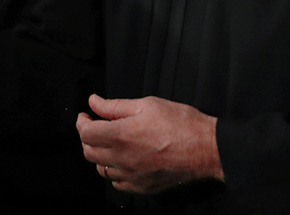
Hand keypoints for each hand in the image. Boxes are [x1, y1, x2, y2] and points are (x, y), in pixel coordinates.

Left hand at [76, 94, 222, 194]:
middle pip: (88, 152)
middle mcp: (123, 158)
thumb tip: (94, 102)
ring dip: (100, 155)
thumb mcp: (147, 105)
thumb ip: (115, 106)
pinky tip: (122, 160)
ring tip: (110, 142)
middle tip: (95, 126)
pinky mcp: (143, 187)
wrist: (207, 149)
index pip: (86, 133)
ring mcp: (132, 176)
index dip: (81, 123)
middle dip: (87, 138)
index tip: (85, 116)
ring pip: (101, 169)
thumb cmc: (181, 123)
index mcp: (122, 135)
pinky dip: (114, 172)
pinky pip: (117, 183)